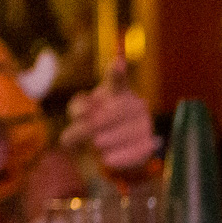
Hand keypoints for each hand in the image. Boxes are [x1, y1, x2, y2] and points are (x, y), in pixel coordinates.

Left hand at [60, 59, 158, 173]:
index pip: (117, 81)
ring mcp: (145, 124)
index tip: (117, 64)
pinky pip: (130, 153)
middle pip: (108, 116)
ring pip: (118, 135)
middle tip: (72, 138)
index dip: (116, 73)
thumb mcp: (82, 112)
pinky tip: (107, 158)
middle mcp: (136, 105)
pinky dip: (115, 158)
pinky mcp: (149, 144)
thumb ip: (78, 110)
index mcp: (118, 92)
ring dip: (100, 143)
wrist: (120, 148)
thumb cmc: (97, 123)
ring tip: (95, 146)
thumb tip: (82, 117)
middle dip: (89, 128)